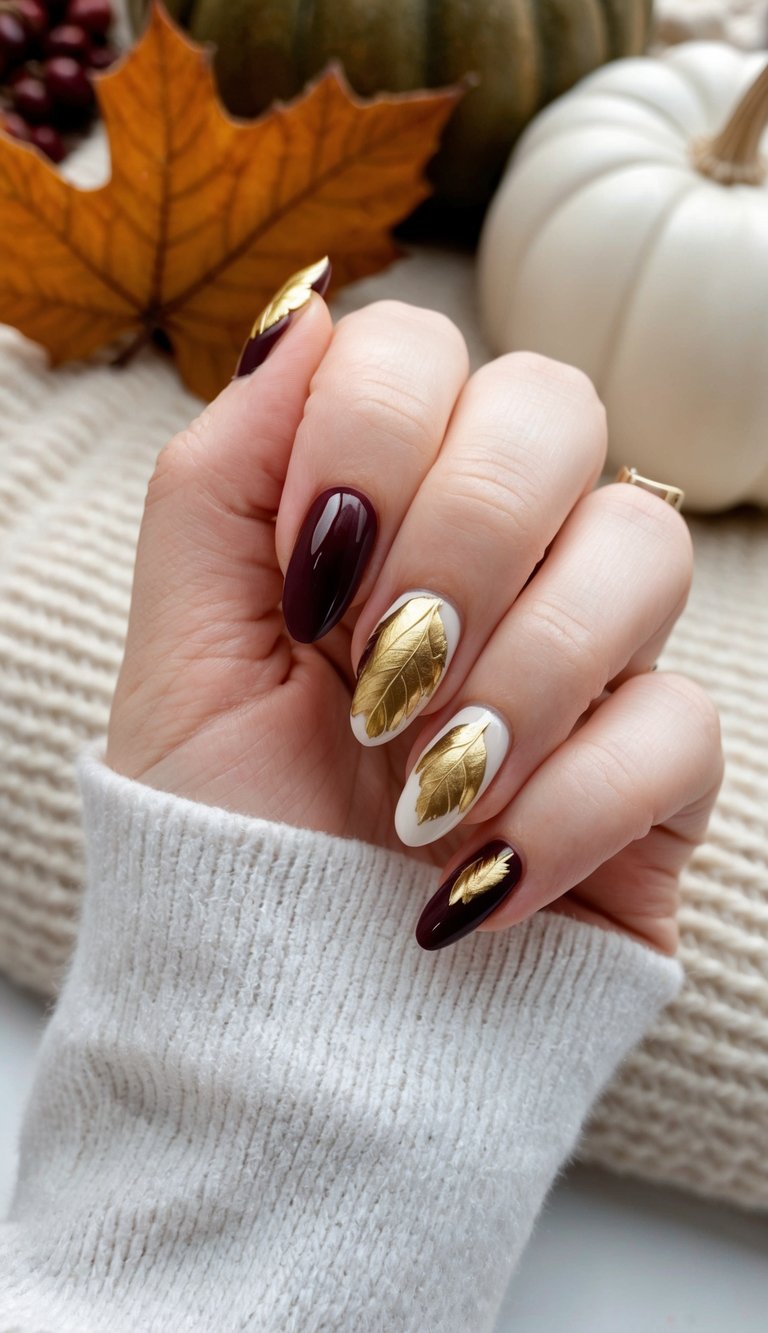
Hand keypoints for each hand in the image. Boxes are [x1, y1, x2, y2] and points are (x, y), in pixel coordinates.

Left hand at [108, 273, 722, 953]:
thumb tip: (307, 309)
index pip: (431, 354)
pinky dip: (563, 805)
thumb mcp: (181, 649)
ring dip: (515, 673)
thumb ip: (225, 476)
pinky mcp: (653, 777)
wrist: (282, 1018)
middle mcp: (497, 560)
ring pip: (643, 550)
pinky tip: (475, 878)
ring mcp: (587, 661)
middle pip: (558, 412)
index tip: (309, 574)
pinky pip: (679, 726)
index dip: (373, 436)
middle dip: (457, 536)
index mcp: (381, 510)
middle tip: (376, 669)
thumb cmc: (223, 832)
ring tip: (415, 789)